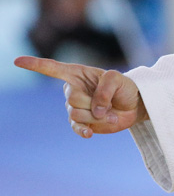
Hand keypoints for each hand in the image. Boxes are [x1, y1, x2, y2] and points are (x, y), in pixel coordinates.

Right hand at [13, 56, 146, 138]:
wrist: (134, 106)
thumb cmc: (124, 88)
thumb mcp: (118, 79)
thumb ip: (105, 89)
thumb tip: (94, 110)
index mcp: (77, 74)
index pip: (52, 68)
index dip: (35, 65)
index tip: (17, 61)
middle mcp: (73, 90)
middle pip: (72, 99)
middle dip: (94, 103)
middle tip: (110, 103)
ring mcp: (76, 107)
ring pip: (77, 114)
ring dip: (97, 116)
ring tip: (111, 114)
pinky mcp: (82, 122)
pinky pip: (76, 127)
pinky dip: (83, 130)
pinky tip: (90, 133)